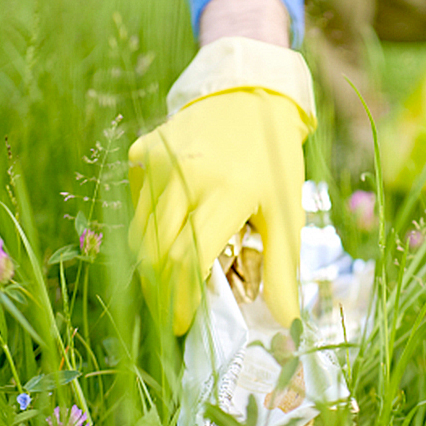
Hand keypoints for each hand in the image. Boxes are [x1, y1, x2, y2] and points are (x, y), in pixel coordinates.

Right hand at [129, 89, 309, 334]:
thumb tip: (290, 328)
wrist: (251, 97)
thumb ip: (284, 272)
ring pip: (140, 232)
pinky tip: (172, 229)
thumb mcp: (287, 214)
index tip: (182, 325)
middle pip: (155, 251)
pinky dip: (148, 227)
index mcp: (228, 191)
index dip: (179, 299)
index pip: (188, 259)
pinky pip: (135, 204)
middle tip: (171, 312)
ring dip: (152, 263)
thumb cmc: (275, 162)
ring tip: (173, 277)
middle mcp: (187, 174)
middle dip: (159, 290)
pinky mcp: (142, 150)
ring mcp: (159, 159)